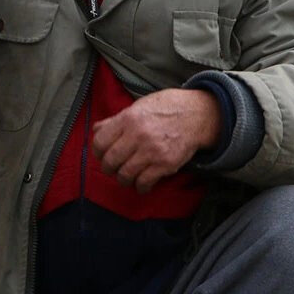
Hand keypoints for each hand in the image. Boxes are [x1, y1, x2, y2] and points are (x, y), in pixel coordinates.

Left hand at [91, 88, 221, 193]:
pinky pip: (144, 182)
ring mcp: (151, 151)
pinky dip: (140, 187)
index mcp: (128, 119)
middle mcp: (137, 135)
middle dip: (108, 168)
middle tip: (112, 169)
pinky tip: (141, 184)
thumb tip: (96, 130)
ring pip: (125, 175)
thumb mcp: (139, 107)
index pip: (100, 142)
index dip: (97, 152)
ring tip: (126, 177)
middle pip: (110, 161)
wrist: (197, 114)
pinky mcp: (165, 164)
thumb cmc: (166, 108)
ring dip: (123, 179)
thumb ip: (116, 120)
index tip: (101, 155)